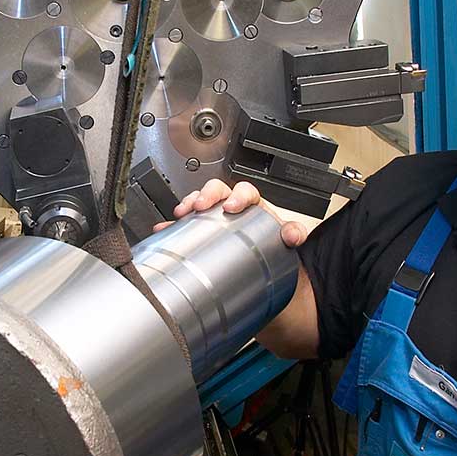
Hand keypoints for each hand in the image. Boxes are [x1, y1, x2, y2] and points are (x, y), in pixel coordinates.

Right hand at [153, 179, 307, 247]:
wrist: (265, 265)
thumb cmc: (273, 243)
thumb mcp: (286, 238)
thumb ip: (293, 234)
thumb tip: (293, 234)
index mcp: (252, 203)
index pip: (244, 190)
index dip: (236, 195)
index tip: (231, 206)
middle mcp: (230, 206)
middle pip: (216, 191)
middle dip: (205, 195)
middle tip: (200, 205)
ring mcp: (213, 218)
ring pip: (198, 203)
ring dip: (187, 205)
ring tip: (180, 214)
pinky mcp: (200, 232)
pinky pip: (183, 226)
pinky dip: (171, 227)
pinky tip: (164, 231)